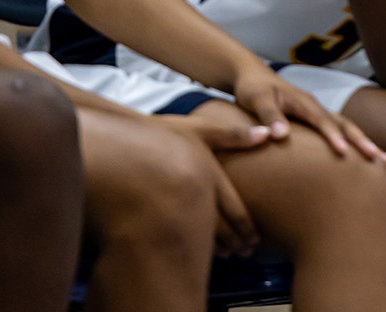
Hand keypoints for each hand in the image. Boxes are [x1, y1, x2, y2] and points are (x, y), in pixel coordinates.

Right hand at [157, 104, 264, 255]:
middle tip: (246, 253)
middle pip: (220, 228)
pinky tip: (196, 251)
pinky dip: (192, 246)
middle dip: (235, 242)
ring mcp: (175, 209)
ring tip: (228, 256)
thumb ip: (233, 135)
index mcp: (209, 178)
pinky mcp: (155, 218)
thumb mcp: (198, 129)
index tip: (255, 240)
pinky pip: (179, 237)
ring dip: (216, 247)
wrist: (117, 146)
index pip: (234, 209)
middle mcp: (195, 197)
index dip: (246, 228)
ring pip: (201, 236)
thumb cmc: (159, 135)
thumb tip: (267, 133)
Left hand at [229, 63, 385, 164]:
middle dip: (364, 142)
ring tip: (384, 162)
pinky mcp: (316, 120)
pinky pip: (340, 131)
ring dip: (365, 144)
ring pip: (348, 129)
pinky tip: (362, 157)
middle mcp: (316, 107)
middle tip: (382, 160)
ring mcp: (318, 113)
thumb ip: (269, 116)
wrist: (253, 76)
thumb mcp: (257, 100)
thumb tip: (280, 136)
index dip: (333, 137)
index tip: (343, 153)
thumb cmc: (253, 89)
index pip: (322, 121)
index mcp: (304, 102)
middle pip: (346, 125)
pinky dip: (354, 143)